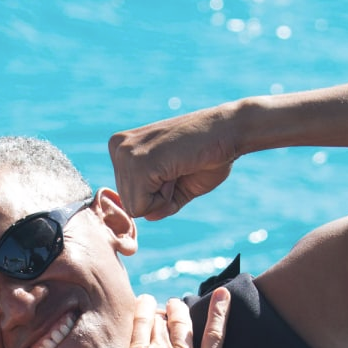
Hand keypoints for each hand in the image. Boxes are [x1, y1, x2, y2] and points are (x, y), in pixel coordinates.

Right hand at [26, 289, 229, 347]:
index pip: (137, 324)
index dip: (139, 312)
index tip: (140, 304)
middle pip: (158, 321)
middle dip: (157, 311)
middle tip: (157, 305)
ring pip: (182, 324)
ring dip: (179, 311)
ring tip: (176, 304)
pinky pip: (215, 335)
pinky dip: (220, 314)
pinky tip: (225, 294)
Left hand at [109, 103, 239, 219]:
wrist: (229, 131)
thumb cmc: (207, 156)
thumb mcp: (178, 186)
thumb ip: (158, 203)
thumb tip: (146, 216)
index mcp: (123, 149)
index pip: (128, 197)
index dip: (157, 195)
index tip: (175, 168)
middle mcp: (118, 147)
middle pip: (129, 203)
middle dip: (158, 196)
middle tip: (179, 167)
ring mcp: (125, 152)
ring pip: (134, 206)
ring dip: (163, 195)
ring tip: (178, 166)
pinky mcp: (138, 161)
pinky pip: (142, 206)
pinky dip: (165, 197)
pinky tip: (178, 168)